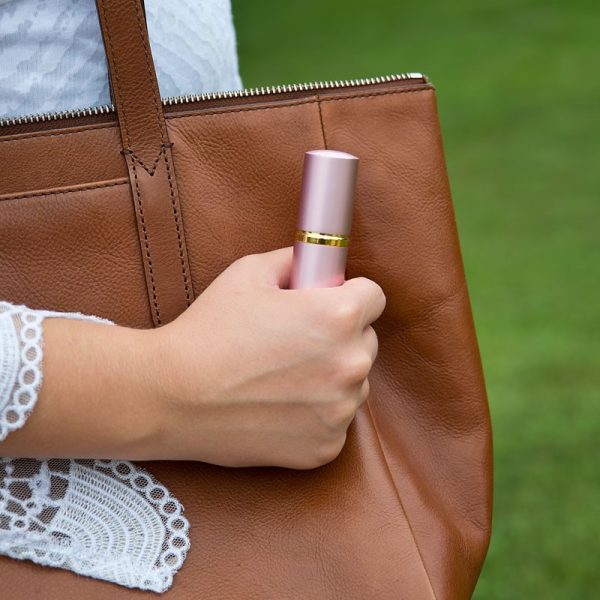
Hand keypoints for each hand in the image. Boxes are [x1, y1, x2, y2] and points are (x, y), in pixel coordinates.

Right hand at [148, 245, 386, 468]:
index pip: (374, 297)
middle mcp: (350, 365)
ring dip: (330, 378)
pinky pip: (334, 421)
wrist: (172, 395)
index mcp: (338, 316)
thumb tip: (314, 263)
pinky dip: (315, 415)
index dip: (350, 295)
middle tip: (296, 342)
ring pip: (353, 384)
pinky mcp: (325, 448)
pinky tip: (278, 407)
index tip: (329, 302)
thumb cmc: (209, 331)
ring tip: (281, 378)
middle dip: (339, 337)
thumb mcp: (248, 273)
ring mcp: (339, 411)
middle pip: (366, 341)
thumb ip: (294, 261)